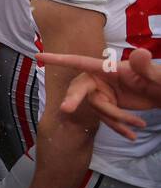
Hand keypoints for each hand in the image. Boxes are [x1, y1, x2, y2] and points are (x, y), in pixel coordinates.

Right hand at [37, 48, 160, 139]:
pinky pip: (107, 118)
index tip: (38, 55)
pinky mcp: (112, 105)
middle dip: (73, 99)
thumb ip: (145, 66)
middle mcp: (103, 79)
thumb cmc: (160, 82)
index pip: (80, 61)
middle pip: (82, 89)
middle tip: (66, 109)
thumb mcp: (155, 76)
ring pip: (97, 108)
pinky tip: (130, 135)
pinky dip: (118, 127)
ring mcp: (106, 93)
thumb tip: (141, 52)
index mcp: (108, 68)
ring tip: (137, 125)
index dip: (58, 59)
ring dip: (115, 119)